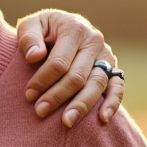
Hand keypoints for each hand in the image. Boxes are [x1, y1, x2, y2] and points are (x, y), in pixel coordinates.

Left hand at [16, 9, 124, 126]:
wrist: (61, 28)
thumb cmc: (43, 30)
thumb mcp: (30, 24)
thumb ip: (29, 37)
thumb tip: (34, 56)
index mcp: (74, 28)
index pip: (59, 62)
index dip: (43, 80)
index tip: (29, 95)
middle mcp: (94, 41)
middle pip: (77, 76)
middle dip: (57, 96)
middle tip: (40, 111)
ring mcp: (106, 56)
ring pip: (97, 84)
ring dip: (82, 105)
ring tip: (67, 122)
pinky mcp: (114, 69)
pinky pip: (117, 87)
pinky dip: (112, 103)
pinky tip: (102, 119)